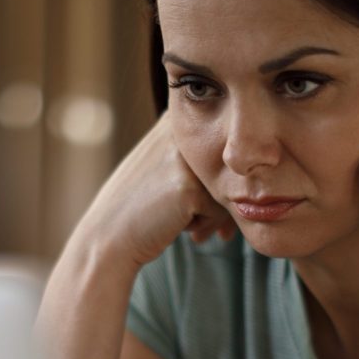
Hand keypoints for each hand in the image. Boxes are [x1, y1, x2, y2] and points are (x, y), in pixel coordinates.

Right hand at [78, 112, 235, 269]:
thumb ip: (195, 156)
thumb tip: (249, 169)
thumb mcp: (163, 165)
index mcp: (173, 121)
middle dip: (220, 197)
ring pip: (228, 185)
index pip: (220, 144)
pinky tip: (186, 232)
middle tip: (208, 223)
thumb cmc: (140, 207)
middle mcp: (180, 132)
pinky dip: (207, 224)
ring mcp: (185, 158)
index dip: (218, 176)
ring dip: (215, 212)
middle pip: (228, 164)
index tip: (206, 201)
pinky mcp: (190, 186)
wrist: (109, 237)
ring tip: (192, 228)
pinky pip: (222, 208)